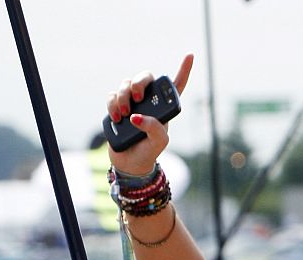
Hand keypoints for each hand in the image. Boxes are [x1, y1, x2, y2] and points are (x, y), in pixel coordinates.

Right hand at [105, 55, 193, 176]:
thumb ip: (154, 128)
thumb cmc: (149, 151)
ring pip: (125, 84)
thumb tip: (137, 116)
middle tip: (137, 97)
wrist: (130, 162)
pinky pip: (112, 95)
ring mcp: (132, 102)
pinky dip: (112, 103)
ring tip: (124, 115)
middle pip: (145, 77)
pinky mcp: (117, 106)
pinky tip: (116, 117)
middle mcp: (149, 101)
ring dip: (123, 96)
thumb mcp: (159, 142)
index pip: (176, 85)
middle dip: (139, 82)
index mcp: (165, 107)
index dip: (183, 70)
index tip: (190, 55)